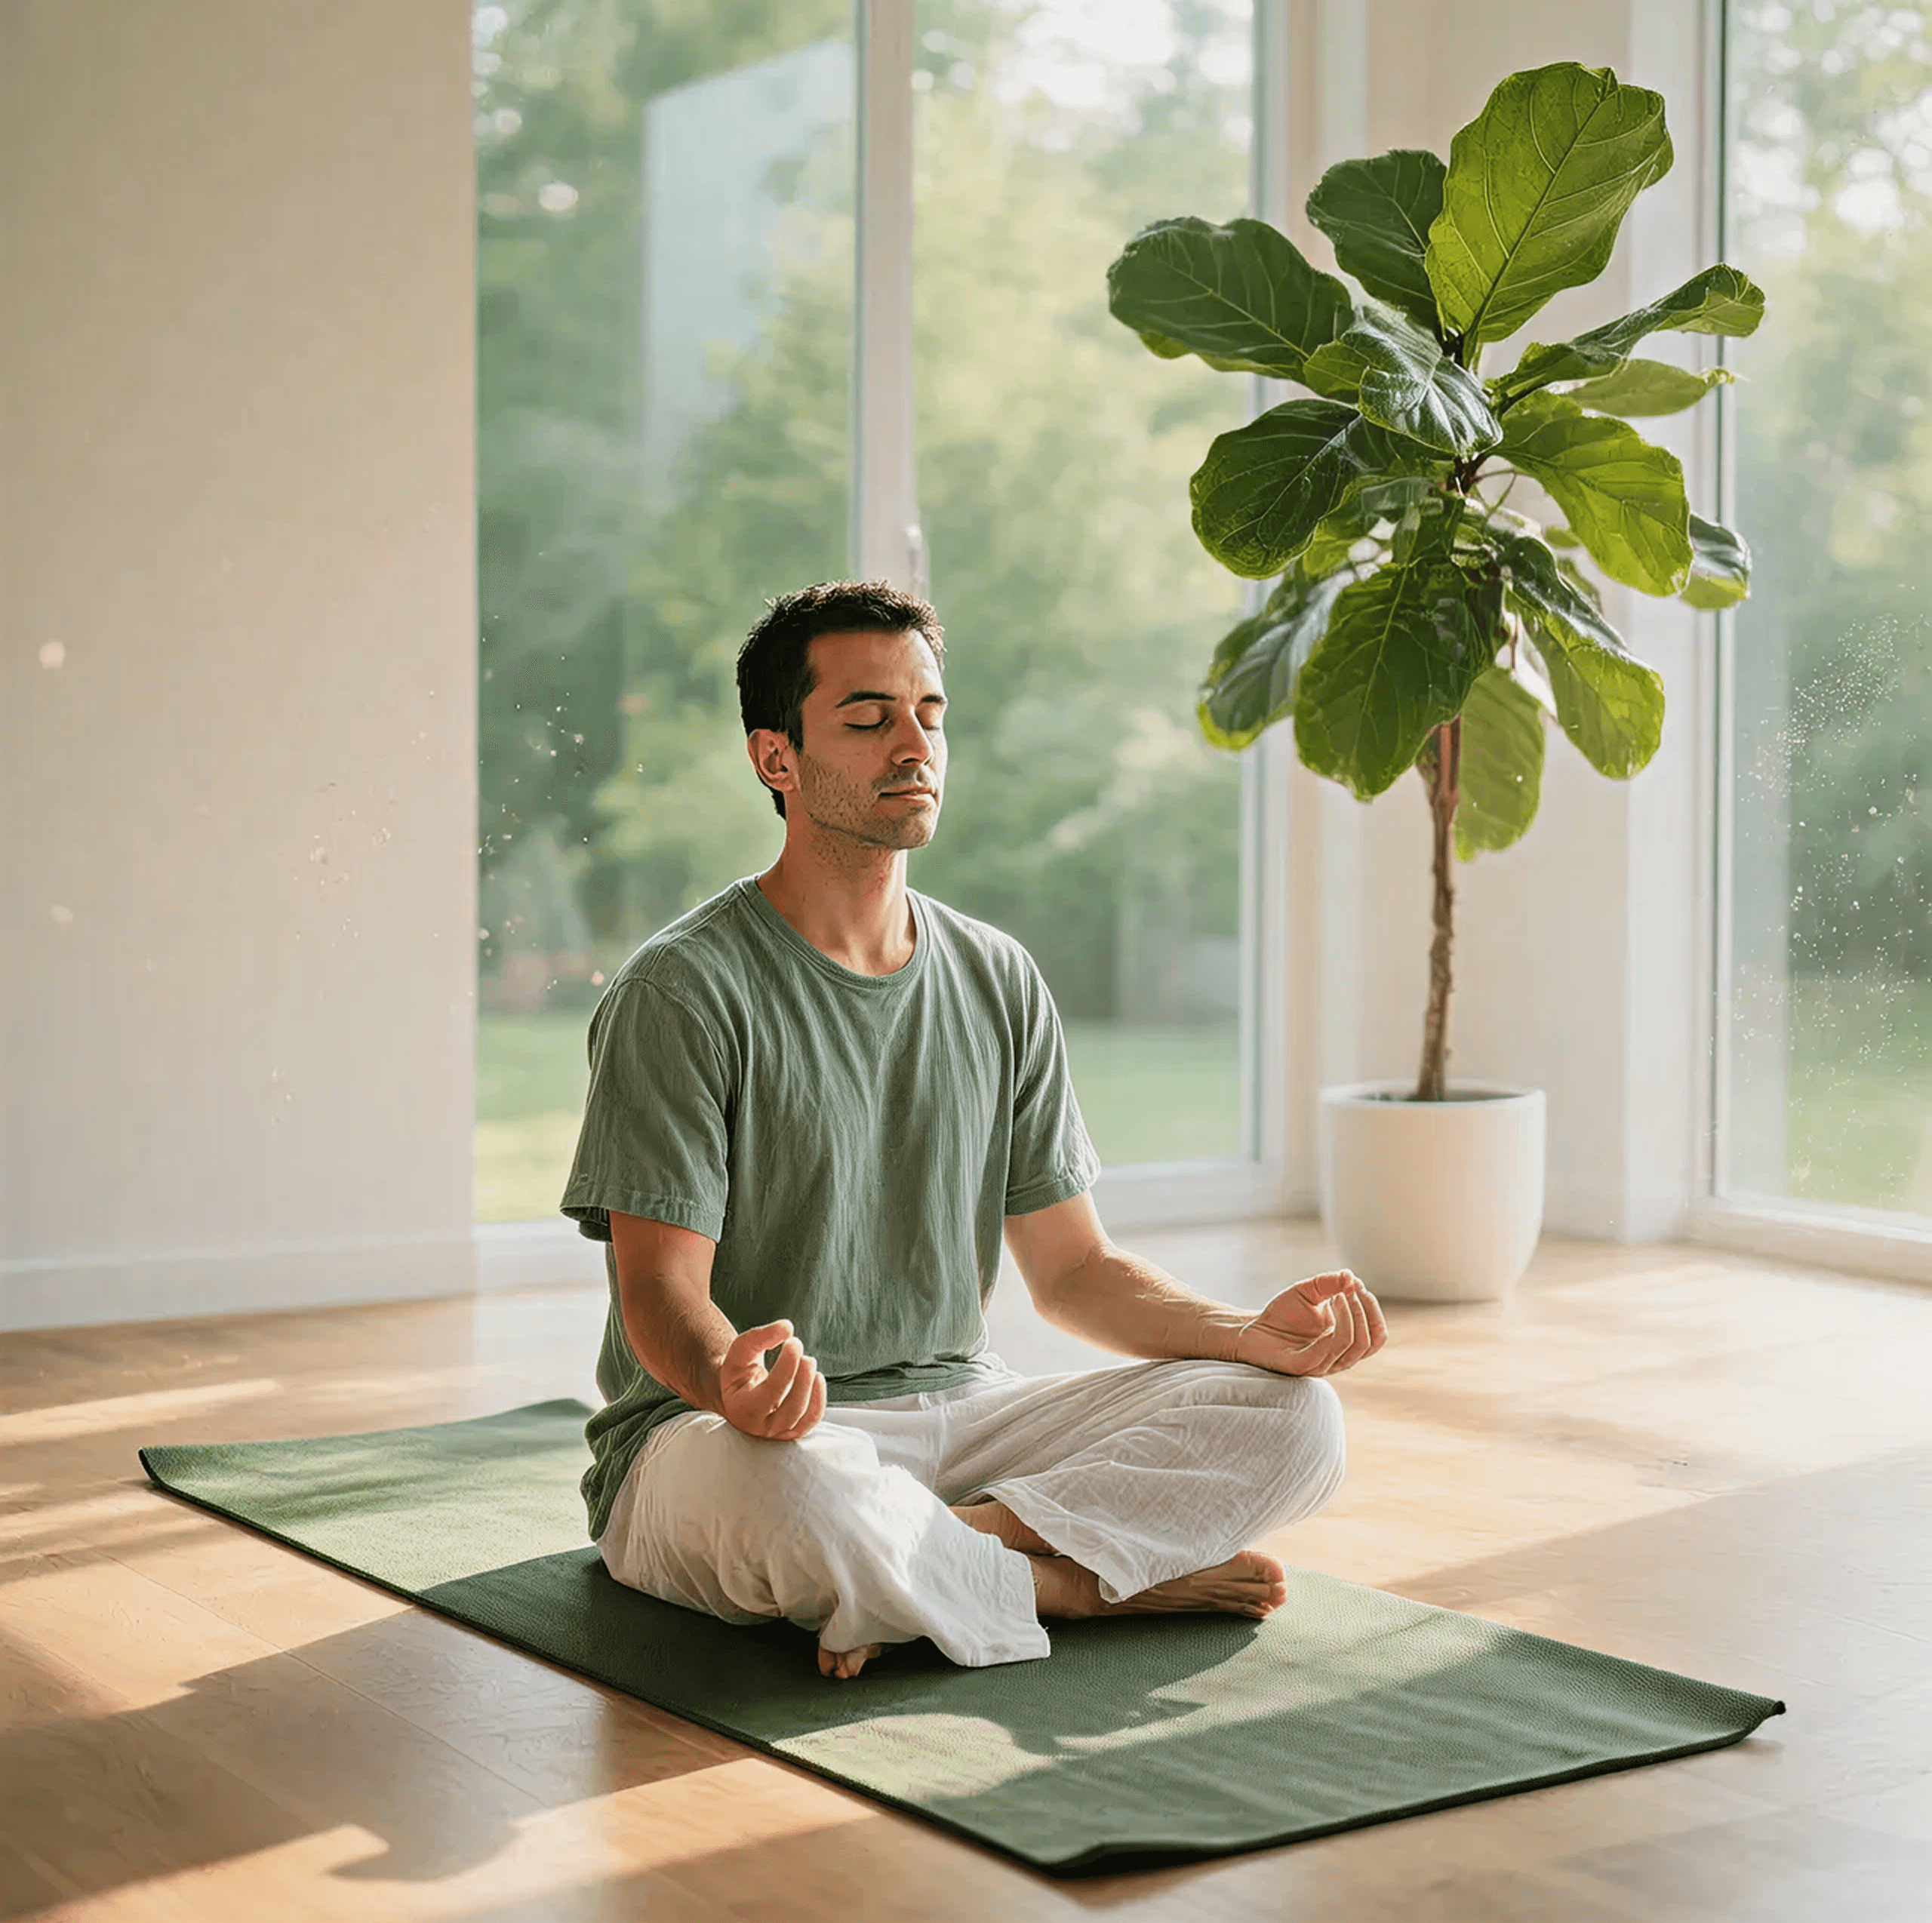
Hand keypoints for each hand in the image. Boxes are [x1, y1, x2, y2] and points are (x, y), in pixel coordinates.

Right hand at [718, 1320, 827, 1440]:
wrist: (739, 1391)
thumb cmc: (739, 1371)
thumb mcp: (741, 1351)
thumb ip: (760, 1337)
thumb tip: (787, 1328)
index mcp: (741, 1408)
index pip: (770, 1392)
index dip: (787, 1366)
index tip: (794, 1342)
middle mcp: (759, 1426)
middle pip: (791, 1408)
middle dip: (802, 1377)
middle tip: (802, 1350)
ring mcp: (777, 1432)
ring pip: (802, 1417)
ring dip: (811, 1386)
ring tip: (808, 1360)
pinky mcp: (791, 1431)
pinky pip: (811, 1421)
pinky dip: (819, 1400)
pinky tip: (817, 1378)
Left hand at [1231, 1270, 1387, 1378]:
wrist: (1251, 1329)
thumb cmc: (1282, 1314)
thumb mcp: (1308, 1291)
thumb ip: (1330, 1283)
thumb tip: (1351, 1277)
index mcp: (1345, 1344)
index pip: (1377, 1334)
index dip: (1372, 1309)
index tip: (1357, 1285)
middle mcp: (1338, 1358)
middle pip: (1370, 1342)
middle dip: (1364, 1311)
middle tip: (1350, 1288)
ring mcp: (1322, 1364)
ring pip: (1352, 1346)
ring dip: (1351, 1316)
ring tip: (1338, 1294)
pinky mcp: (1302, 1367)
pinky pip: (1327, 1352)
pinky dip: (1335, 1328)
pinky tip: (1329, 1307)